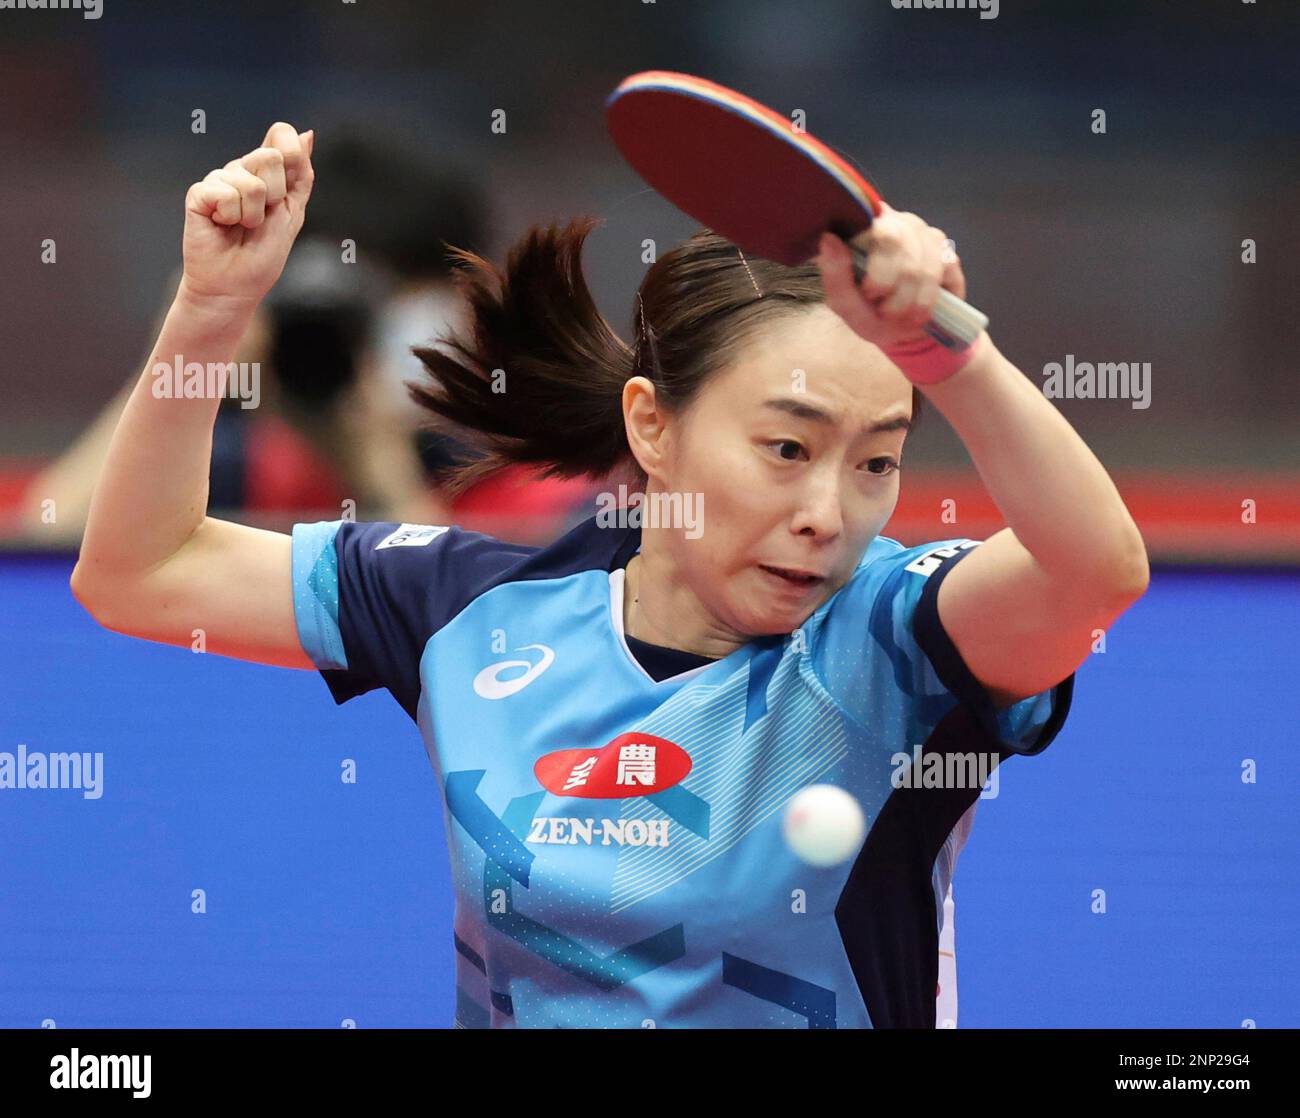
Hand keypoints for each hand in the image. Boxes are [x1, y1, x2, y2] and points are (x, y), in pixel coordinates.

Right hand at [178, 122, 314, 308]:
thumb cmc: (263, 255)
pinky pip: (225, 193)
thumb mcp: (293, 213)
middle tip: (260, 220)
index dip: (291, 158)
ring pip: (251, 182)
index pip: (282, 137)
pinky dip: (230, 217)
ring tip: (241, 227)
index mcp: (266, 172)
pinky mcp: (199, 193)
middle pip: (270, 157)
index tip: (285, 192)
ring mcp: (219, 179)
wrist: (235, 287)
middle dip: (275, 196)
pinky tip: (221, 225)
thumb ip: (300, 175)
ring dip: (253, 215)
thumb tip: (307, 134)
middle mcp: (241, 169)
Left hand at [815, 205, 965, 349]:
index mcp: (866, 229)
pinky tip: (918, 311)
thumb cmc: (870, 314)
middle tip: (884, 309)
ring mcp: (924, 233)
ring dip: (909, 299)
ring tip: (899, 314)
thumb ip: (835, 275)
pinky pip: (942, 271)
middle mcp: (896, 222)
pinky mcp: (947, 252)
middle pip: (897, 240)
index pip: (870, 221)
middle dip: (890, 284)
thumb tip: (829, 239)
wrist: (905, 335)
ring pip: (920, 262)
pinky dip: (927, 300)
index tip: (870, 291)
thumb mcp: (846, 305)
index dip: (874, 260)